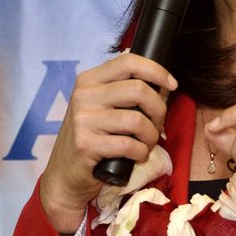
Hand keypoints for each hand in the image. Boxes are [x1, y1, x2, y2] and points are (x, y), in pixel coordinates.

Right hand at [36, 53, 177, 234]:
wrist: (64, 174)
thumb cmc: (91, 139)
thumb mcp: (101, 108)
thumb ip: (124, 93)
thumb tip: (163, 85)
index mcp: (89, 80)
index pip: (129, 61)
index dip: (156, 71)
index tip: (171, 85)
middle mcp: (84, 95)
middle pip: (139, 89)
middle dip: (159, 109)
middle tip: (157, 125)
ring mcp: (83, 119)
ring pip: (137, 120)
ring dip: (151, 136)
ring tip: (146, 144)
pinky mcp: (85, 144)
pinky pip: (129, 145)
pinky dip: (141, 152)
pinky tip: (137, 156)